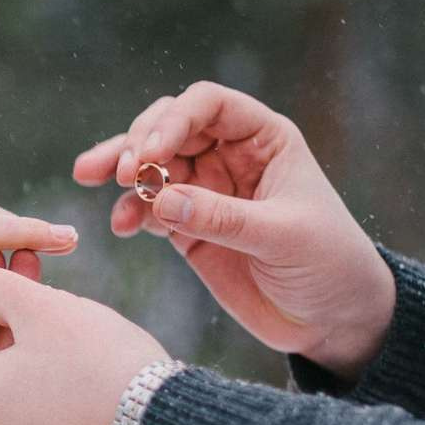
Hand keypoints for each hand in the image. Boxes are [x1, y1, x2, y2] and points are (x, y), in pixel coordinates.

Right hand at [72, 81, 394, 381]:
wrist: (332, 319)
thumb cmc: (328, 265)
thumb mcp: (283, 237)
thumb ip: (222, 218)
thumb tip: (161, 199)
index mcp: (263, 140)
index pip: (208, 105)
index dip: (174, 119)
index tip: (151, 154)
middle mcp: (229, 157)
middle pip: (169, 126)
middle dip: (139, 142)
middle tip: (123, 174)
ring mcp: (206, 192)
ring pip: (151, 165)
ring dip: (120, 168)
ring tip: (92, 180)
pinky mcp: (188, 229)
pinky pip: (148, 209)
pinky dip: (129, 212)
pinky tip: (121, 226)